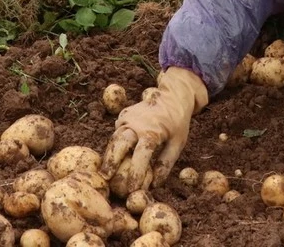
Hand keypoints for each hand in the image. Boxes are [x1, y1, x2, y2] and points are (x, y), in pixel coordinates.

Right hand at [100, 67, 208, 192]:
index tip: (131, 188)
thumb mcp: (178, 143)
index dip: (135, 173)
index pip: (140, 156)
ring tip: (105, 172)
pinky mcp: (124, 114)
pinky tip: (112, 157)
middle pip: (119, 144)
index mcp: (151, 132)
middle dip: (111, 162)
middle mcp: (136, 124)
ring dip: (108, 154)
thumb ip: (166, 163)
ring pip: (114, 137)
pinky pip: (116, 131)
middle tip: (105, 178)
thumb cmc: (177, 122)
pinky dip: (113, 144)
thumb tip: (154, 184)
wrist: (173, 96)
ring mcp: (128, 117)